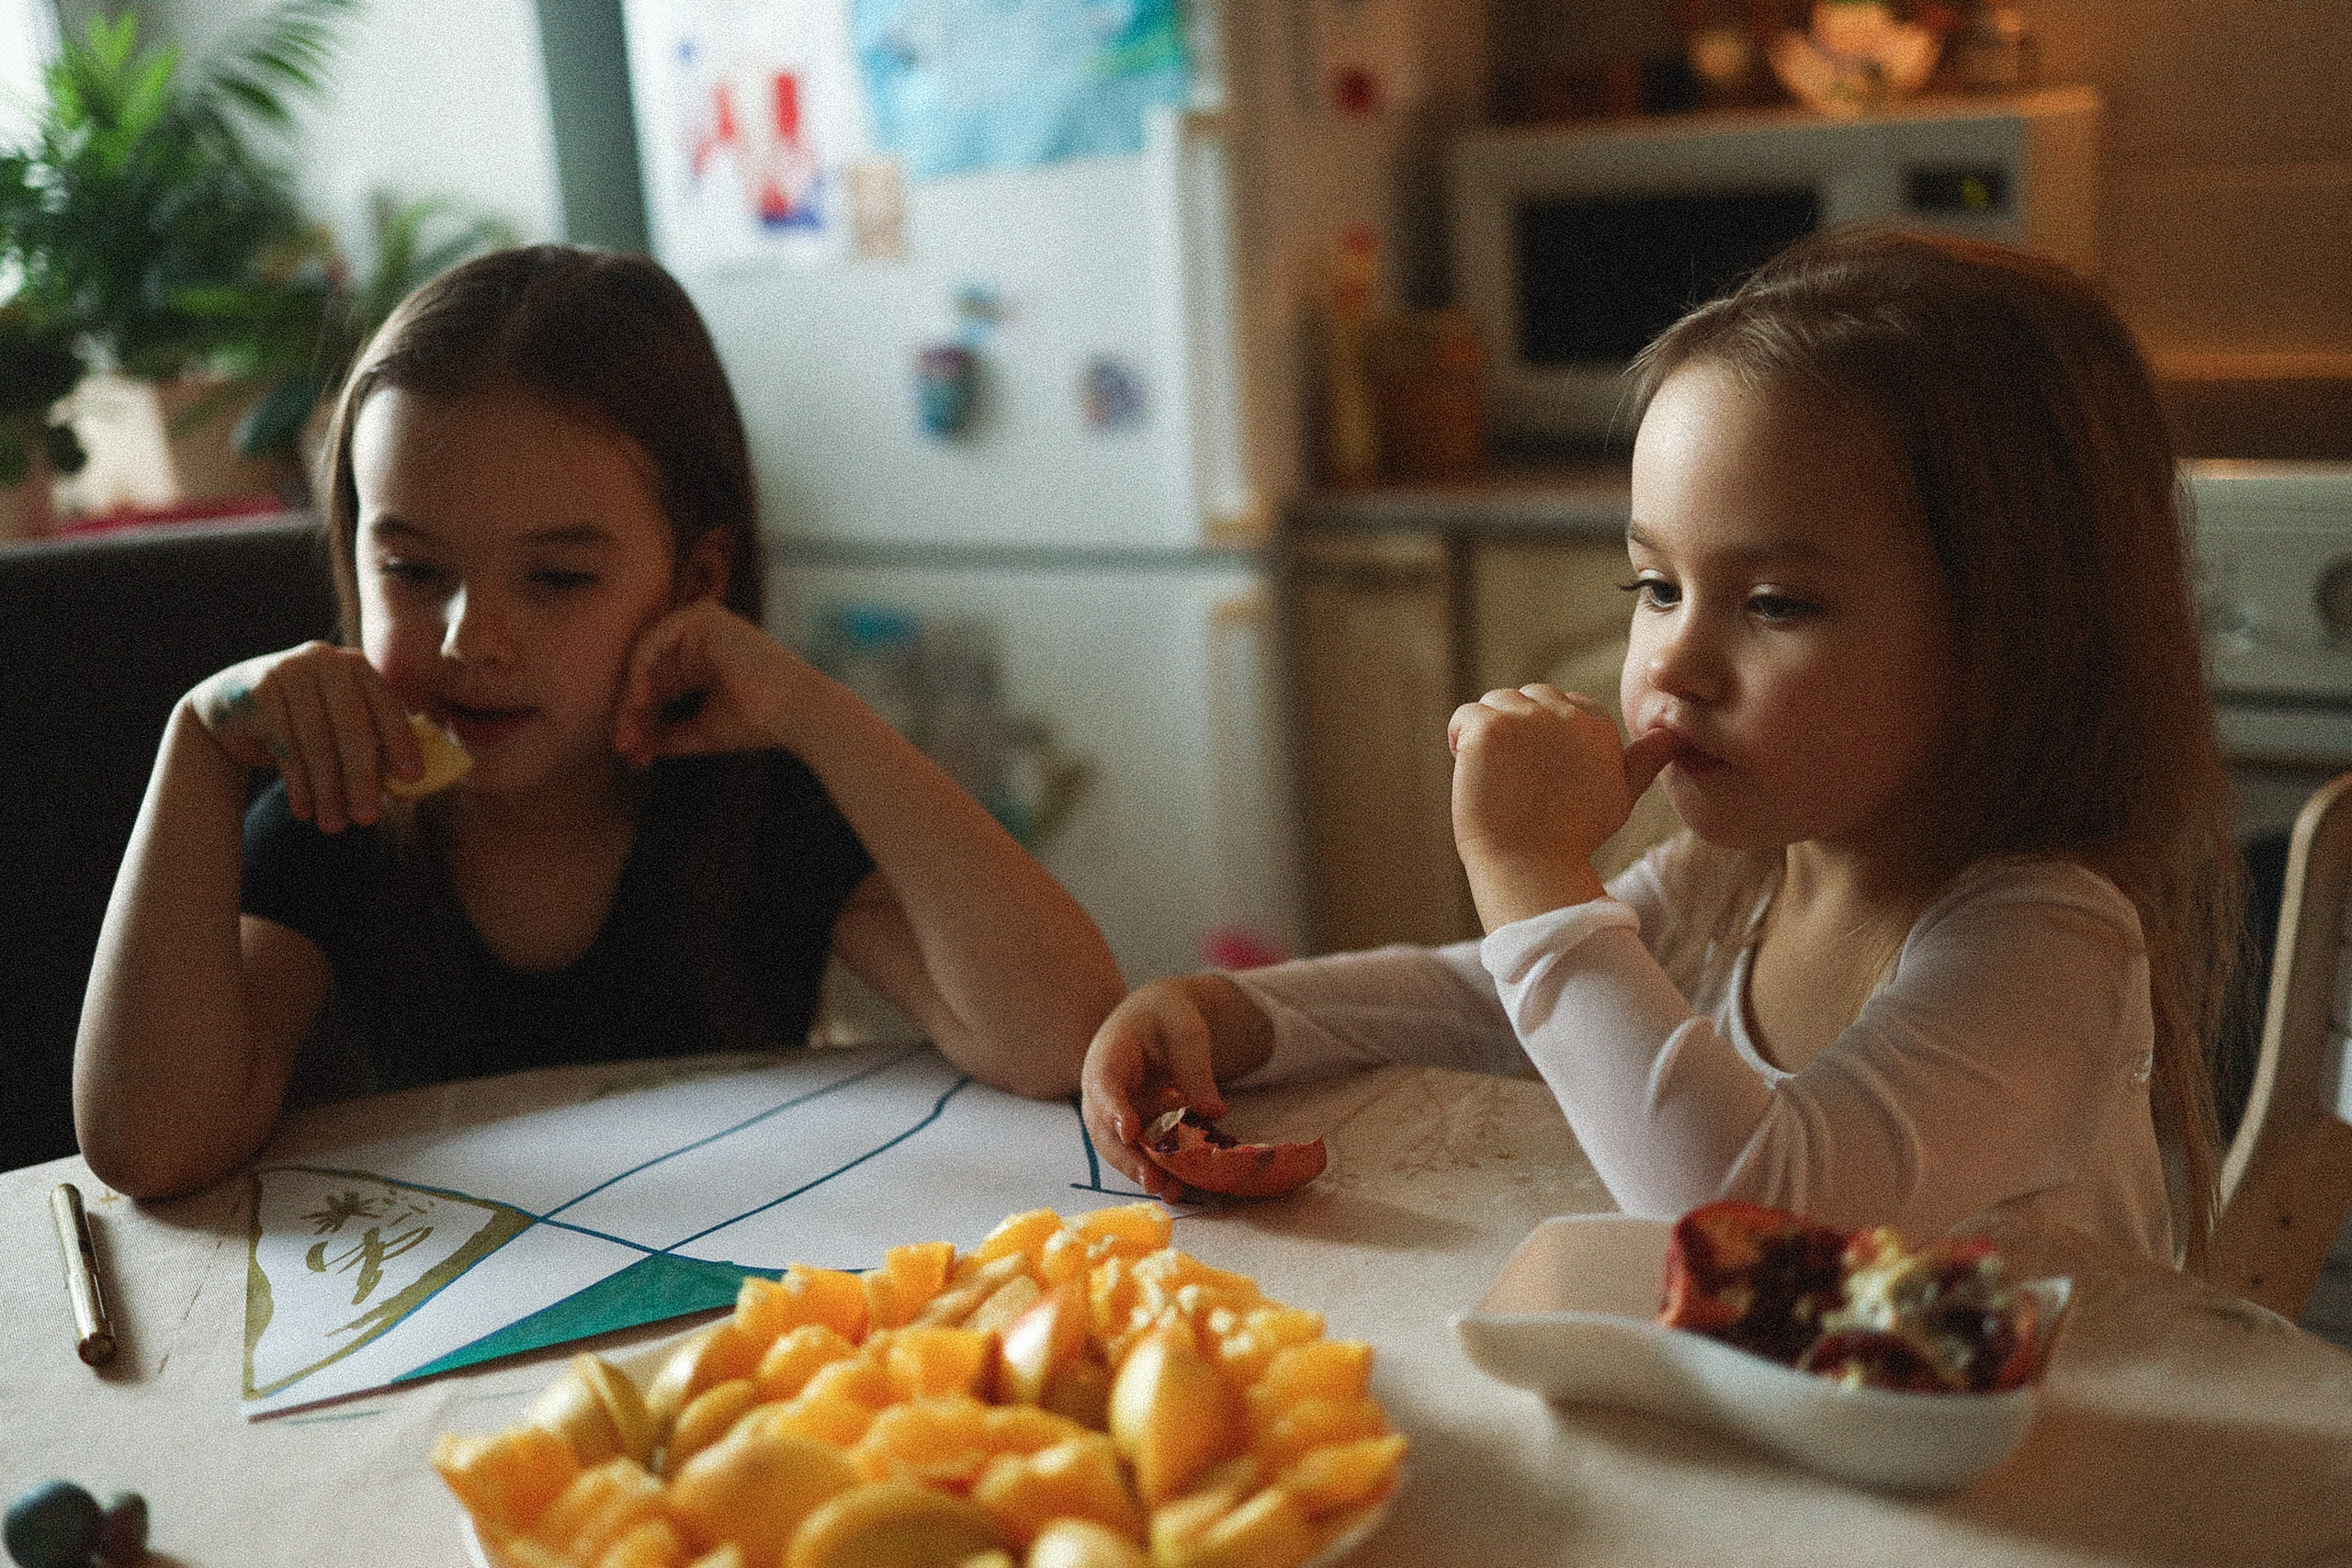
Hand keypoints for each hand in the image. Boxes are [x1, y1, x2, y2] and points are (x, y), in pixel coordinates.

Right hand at [187, 643, 422, 832]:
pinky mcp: (259, 691)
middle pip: (352, 728)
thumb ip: (371, 743)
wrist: (228, 709)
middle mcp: (324, 660)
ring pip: (317, 742)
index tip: (412, 778)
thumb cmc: (299, 721)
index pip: (386, 705)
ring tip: (334, 825)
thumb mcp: (338, 724)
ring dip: (327, 790)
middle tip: (368, 818)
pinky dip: (297, 783)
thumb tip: (409, 786)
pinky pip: (285, 746)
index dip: (400, 742)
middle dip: (362, 778)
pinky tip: (304, 810)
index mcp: (356, 665)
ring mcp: (288, 671)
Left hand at [614, 599, 816, 765]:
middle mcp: (698, 643)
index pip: (657, 685)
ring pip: (647, 653)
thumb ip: (665, 736)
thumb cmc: (756, 723)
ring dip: (633, 688)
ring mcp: (701, 627)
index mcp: (701, 666)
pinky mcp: (704, 618)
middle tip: (621, 740)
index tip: (627, 748)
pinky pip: (656, 638)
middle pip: (649, 670)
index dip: (640, 717)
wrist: (793, 713)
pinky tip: (641, 697)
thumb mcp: (700, 732)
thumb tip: (629, 749)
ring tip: (630, 720)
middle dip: (630, 707)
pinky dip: (642, 667)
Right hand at [1080, 976, 1253, 1201]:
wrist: (1157, 1017)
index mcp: (1108, 1053)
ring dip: (1141, 1170)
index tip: (1129, 1132)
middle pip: (1104, 1126)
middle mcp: (1102, 1088)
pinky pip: (1138, 1150)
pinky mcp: (1130, 1126)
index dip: (1114, 1108)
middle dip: (1127, 1156)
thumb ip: (1195, 1069)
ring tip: (1170, 1191)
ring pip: (1119, 1147)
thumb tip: (1212, 1113)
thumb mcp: (1186, 1032)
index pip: (1104, 1082)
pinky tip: (1177, 1188)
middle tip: (1153, 1180)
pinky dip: (1155, 1168)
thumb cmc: (1168, 1016)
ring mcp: (1113, 1111)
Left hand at [1447, 684, 1681, 927]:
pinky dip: (1460, 740)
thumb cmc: (1574, 837)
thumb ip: (1644, 759)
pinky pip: (1464, 715)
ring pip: (1494, 703)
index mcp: (1597, 723)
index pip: (1563, 702)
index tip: (1541, 773)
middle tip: (1515, 780)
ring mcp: (1525, 718)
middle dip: (1516, 730)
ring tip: (1496, 778)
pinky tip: (1471, 772)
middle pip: (1527, 697)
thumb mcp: (1621, 795)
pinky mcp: (1489, 728)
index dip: (1543, 735)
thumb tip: (1674, 734)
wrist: (1533, 865)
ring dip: (1487, 734)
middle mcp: (1565, 713)